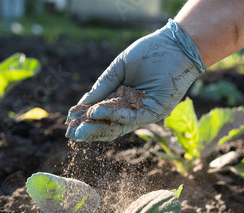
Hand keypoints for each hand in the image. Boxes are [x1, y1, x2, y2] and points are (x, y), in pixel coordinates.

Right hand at [65, 19, 205, 141]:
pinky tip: (99, 113)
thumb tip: (82, 105)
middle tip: (71, 135)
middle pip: (108, 125)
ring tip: (80, 130)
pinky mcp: (155, 112)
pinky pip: (133, 118)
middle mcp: (132, 109)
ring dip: (99, 128)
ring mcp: (144, 112)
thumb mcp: (118, 69)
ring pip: (119, 126)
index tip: (68, 124)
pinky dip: (116, 116)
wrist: (175, 46)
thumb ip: (102, 87)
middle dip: (89, 130)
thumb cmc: (149, 53)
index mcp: (122, 98)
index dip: (85, 120)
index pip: (102, 114)